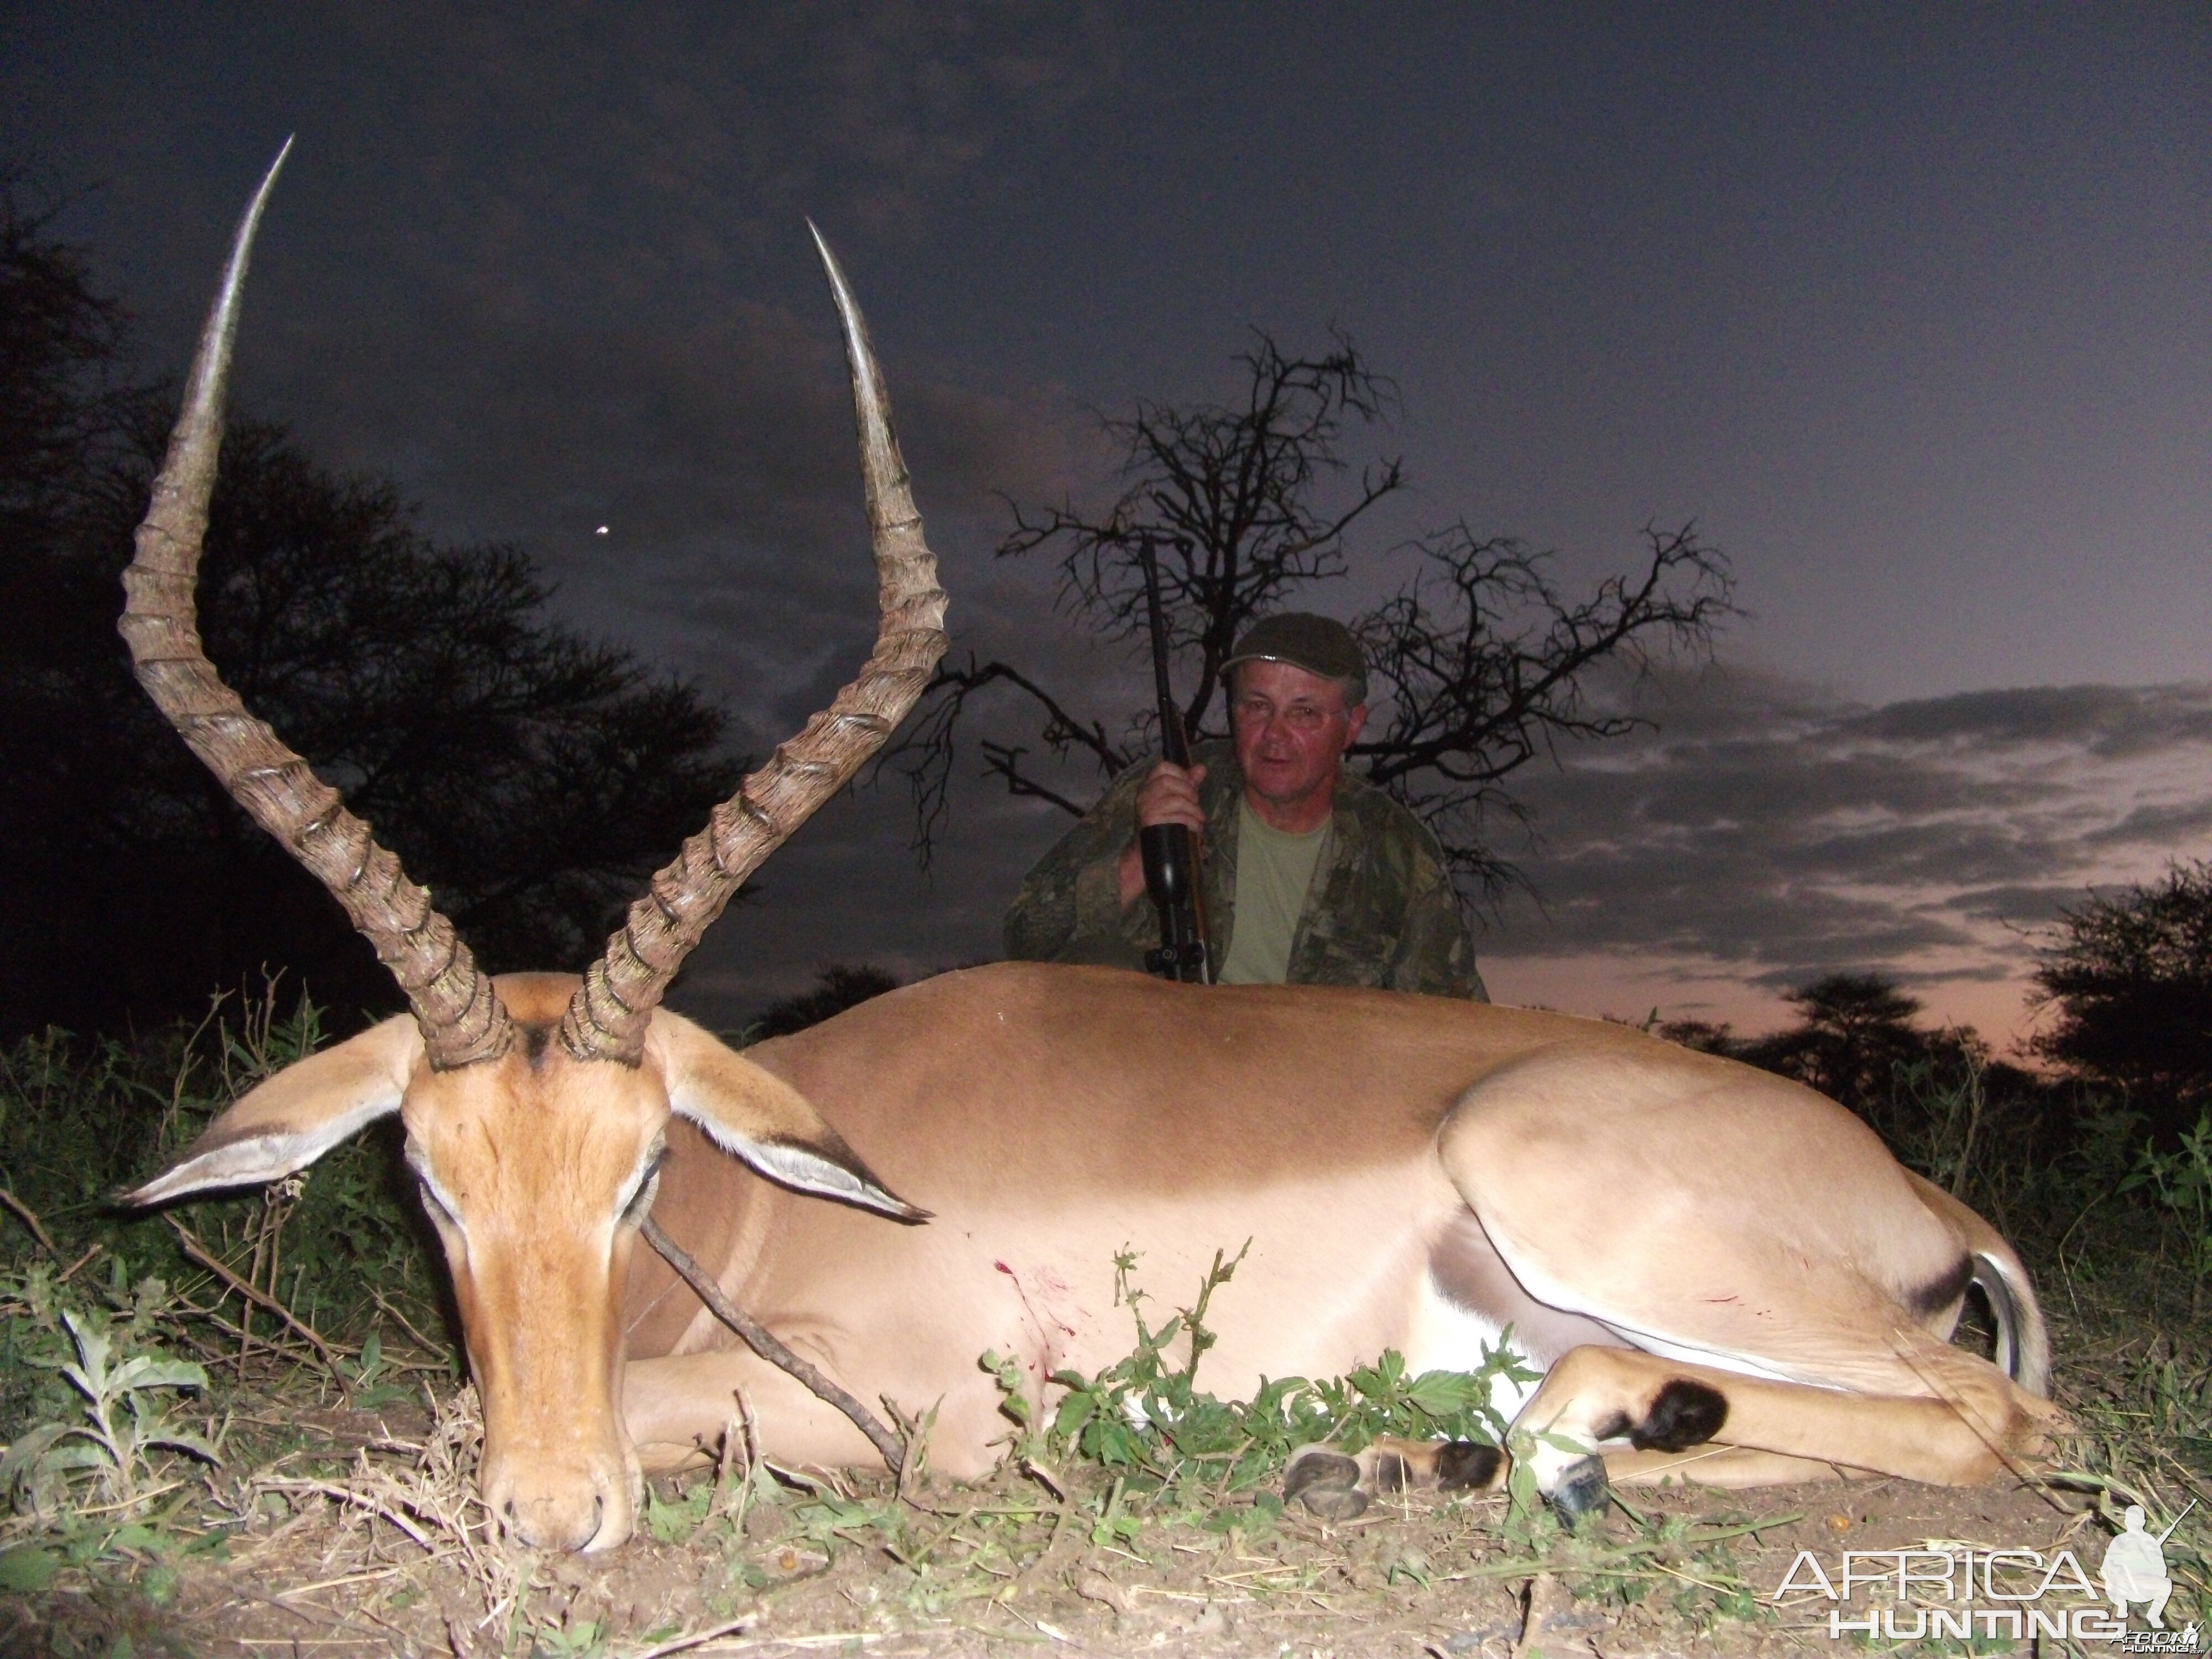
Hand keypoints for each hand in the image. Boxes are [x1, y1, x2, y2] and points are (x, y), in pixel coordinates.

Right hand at [1117, 760, 1207, 908]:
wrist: (1145, 853)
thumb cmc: (1163, 823)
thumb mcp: (1175, 799)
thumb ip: (1187, 783)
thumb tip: (1202, 767)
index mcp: (1148, 785)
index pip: (1162, 767)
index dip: (1180, 773)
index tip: (1191, 785)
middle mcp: (1143, 795)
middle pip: (1168, 781)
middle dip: (1188, 791)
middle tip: (1195, 802)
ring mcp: (1146, 810)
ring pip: (1175, 800)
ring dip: (1193, 809)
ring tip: (1199, 819)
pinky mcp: (1152, 824)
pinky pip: (1176, 817)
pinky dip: (1191, 822)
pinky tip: (1195, 828)